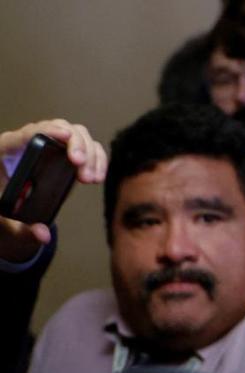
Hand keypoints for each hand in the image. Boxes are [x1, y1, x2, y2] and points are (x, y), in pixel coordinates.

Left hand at [0, 119, 106, 257]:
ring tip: (90, 179)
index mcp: (5, 151)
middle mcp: (30, 142)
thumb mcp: (7, 220)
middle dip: (75, 144)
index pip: (25, 134)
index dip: (46, 131)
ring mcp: (52, 145)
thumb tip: (43, 235)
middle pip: (57, 127)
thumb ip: (23, 228)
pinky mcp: (67, 153)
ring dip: (90, 153)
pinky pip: (88, 145)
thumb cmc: (4, 207)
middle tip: (80, 166)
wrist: (11, 206)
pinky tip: (98, 177)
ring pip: (76, 133)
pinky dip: (98, 158)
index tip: (64, 136)